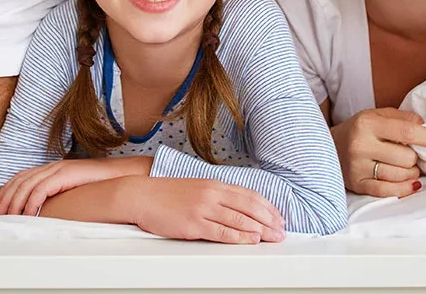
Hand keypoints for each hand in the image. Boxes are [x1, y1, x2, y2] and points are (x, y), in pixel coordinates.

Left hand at [0, 157, 150, 215]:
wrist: (117, 176)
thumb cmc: (96, 185)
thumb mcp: (72, 188)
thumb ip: (57, 193)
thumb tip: (42, 209)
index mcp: (52, 168)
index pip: (23, 175)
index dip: (8, 188)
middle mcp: (52, 166)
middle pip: (21, 179)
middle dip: (7, 196)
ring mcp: (58, 169)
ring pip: (28, 184)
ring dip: (16, 201)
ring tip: (10, 216)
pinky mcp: (64, 175)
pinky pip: (42, 189)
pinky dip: (32, 202)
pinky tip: (29, 214)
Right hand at [127, 177, 284, 243]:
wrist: (142, 195)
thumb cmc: (167, 194)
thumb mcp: (196, 188)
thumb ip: (216, 195)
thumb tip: (236, 207)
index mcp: (213, 184)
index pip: (248, 194)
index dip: (267, 206)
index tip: (279, 216)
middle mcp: (211, 193)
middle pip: (248, 206)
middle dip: (269, 219)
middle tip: (282, 230)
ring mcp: (203, 208)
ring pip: (239, 219)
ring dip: (260, 229)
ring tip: (273, 237)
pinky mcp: (194, 224)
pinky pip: (222, 232)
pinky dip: (240, 237)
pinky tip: (250, 241)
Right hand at [331, 107, 425, 197]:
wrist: (325, 145)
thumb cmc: (357, 130)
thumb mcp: (375, 115)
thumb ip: (401, 118)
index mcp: (366, 123)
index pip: (407, 132)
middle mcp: (360, 145)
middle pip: (407, 158)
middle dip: (415, 158)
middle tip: (411, 154)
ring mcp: (357, 166)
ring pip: (401, 176)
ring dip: (411, 173)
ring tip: (405, 166)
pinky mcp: (357, 184)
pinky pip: (389, 191)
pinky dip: (405, 188)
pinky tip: (411, 183)